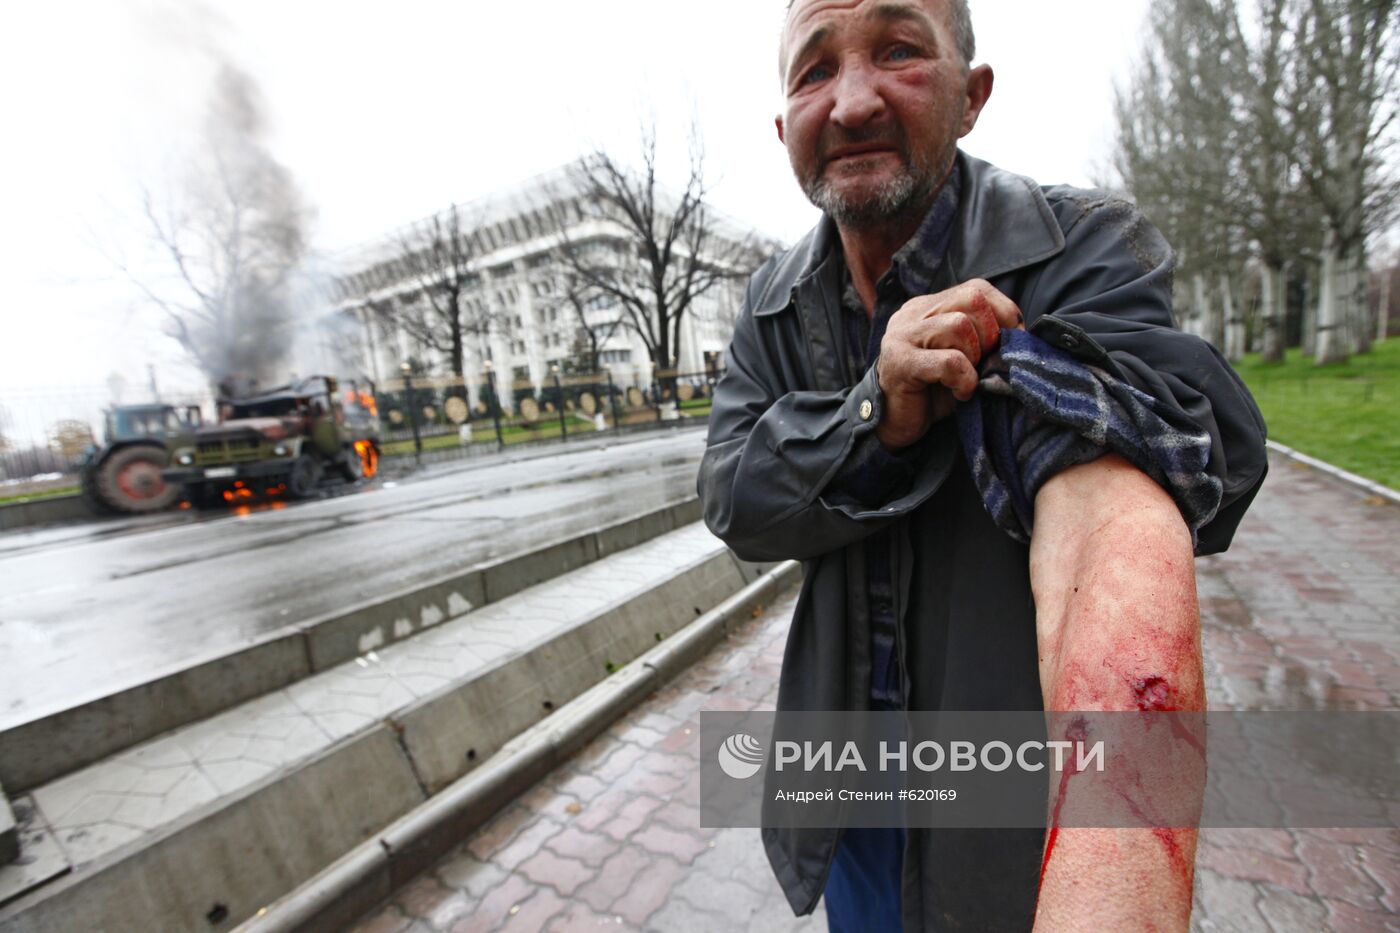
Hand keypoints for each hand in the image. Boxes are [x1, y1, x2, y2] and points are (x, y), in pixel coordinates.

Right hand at [875, 279, 1023, 448]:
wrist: (895, 424)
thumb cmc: (934, 391)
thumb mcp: (966, 358)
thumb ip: (985, 340)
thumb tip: (1023, 337)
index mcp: (931, 306)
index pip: (977, 289)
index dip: (1003, 313)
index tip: (1006, 344)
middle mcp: (914, 313)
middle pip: (971, 299)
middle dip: (990, 334)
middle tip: (983, 363)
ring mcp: (903, 335)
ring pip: (959, 325)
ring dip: (974, 357)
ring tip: (966, 379)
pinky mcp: (900, 362)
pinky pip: (949, 361)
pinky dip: (964, 379)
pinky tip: (960, 393)